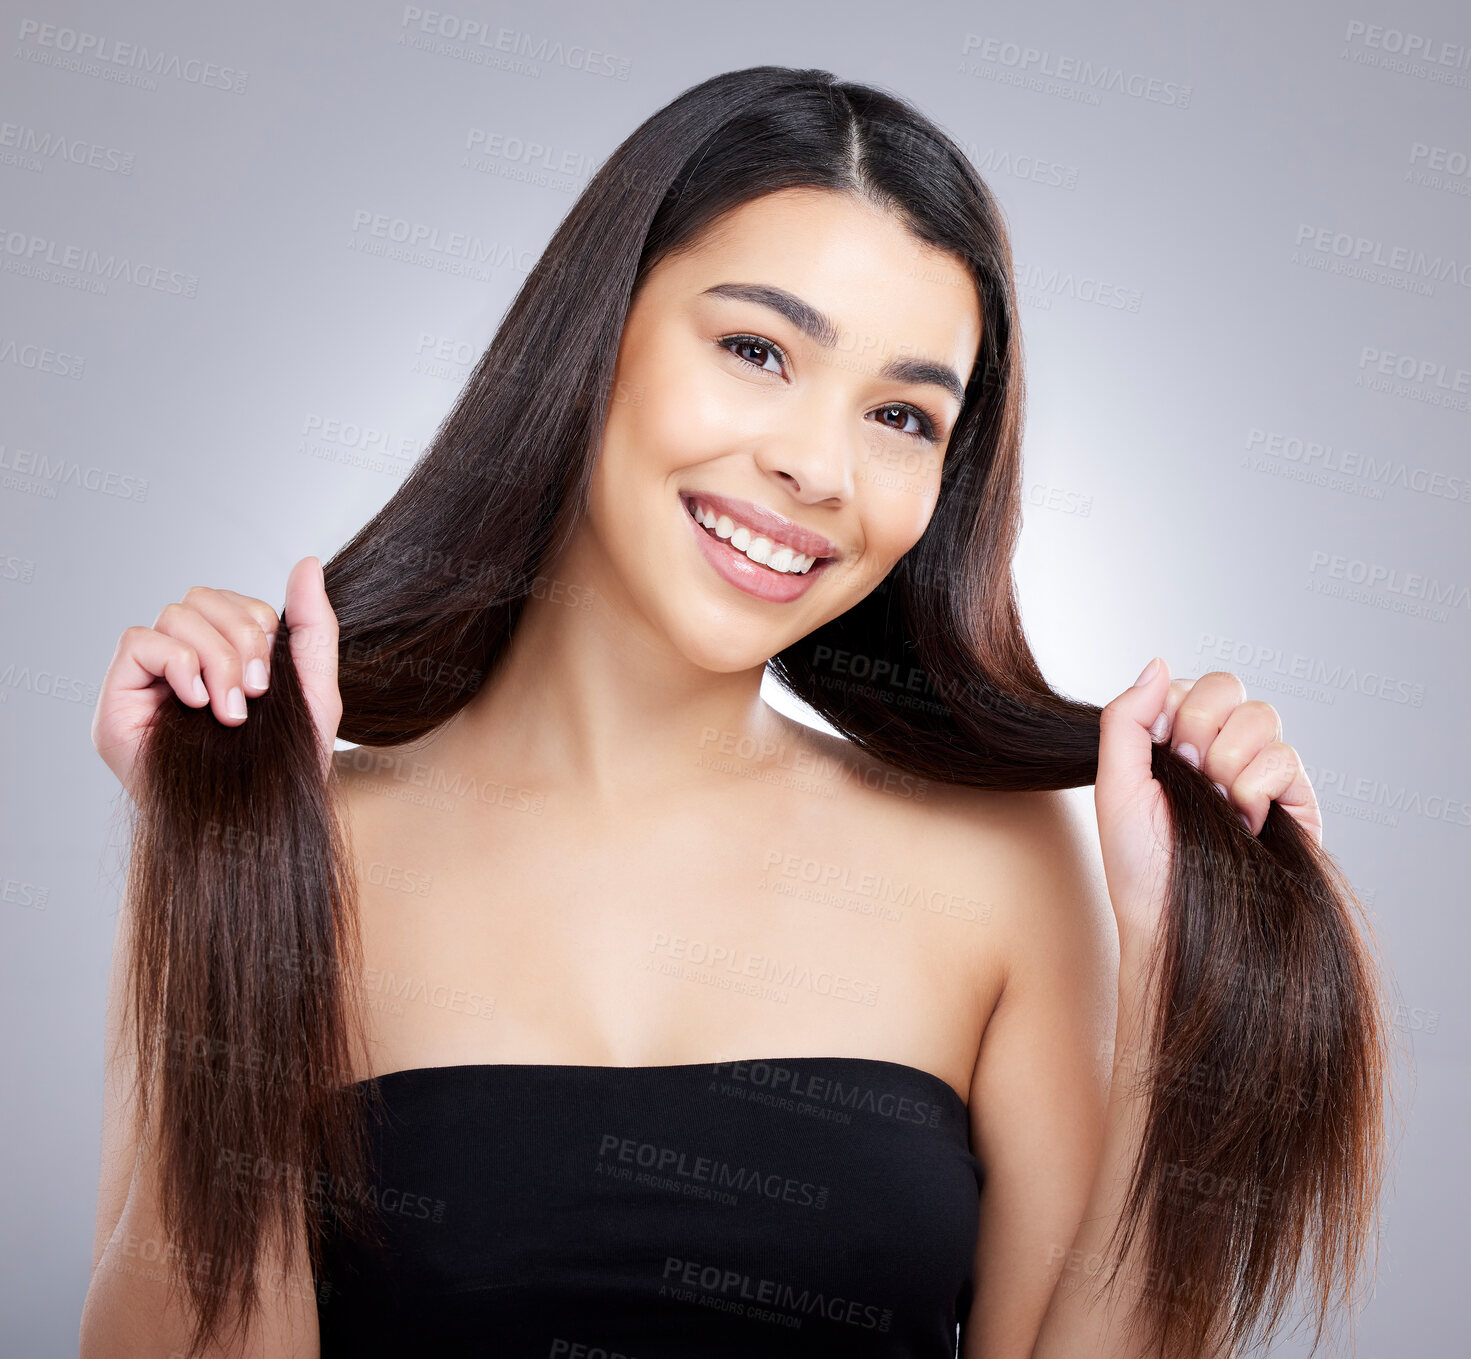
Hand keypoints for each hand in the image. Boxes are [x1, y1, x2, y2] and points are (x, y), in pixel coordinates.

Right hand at [92, 556, 341, 799]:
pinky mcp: (117, 699)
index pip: (227, 599)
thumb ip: (311, 625)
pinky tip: (198, 702)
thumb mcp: (313, 688)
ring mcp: (146, 680)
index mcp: (222, 656)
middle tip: (254, 694)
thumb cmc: (284, 766)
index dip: (255, 621)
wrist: (256, 824)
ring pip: (175, 615)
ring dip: (216, 658)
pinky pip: (139, 641)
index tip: (269, 680)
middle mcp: (180, 662)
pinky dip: (178, 663)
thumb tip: (307, 563)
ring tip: (230, 710)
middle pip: (200, 598)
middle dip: (239, 639)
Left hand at [1094, 657, 1322, 942]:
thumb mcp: (1114, 783)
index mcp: (1177, 742)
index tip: (1164, 753)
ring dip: (1227, 760)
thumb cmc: (1138, 862)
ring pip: (1262, 715)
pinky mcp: (1296, 801)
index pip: (1189, 684)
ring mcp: (1260, 773)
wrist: (1172, 918)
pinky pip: (1286, 757)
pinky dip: (1256, 787)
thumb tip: (1157, 662)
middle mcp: (1221, 750)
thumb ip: (1127, 718)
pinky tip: (1243, 821)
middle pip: (1228, 686)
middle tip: (1190, 774)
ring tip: (1216, 803)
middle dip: (1200, 727)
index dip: (1174, 711)